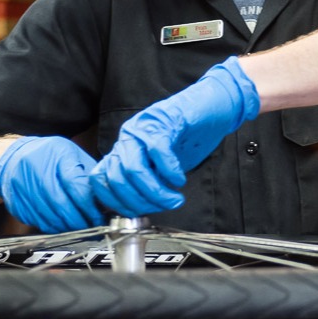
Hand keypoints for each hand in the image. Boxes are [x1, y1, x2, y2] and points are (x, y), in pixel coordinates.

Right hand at [0, 136, 101, 232]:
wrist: (16, 158)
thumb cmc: (50, 156)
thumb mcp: (72, 155)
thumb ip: (87, 176)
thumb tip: (104, 200)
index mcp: (57, 156)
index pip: (75, 184)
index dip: (89, 205)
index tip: (98, 215)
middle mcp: (38, 170)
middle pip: (61, 203)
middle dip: (79, 220)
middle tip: (91, 226)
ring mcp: (24, 188)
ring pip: (49, 216)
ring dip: (67, 227)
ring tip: (79, 228)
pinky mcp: (17, 203)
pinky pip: (37, 221)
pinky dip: (53, 227)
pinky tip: (62, 226)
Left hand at [90, 56, 259, 216]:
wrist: (216, 104)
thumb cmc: (190, 135)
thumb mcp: (161, 163)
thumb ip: (147, 179)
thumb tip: (138, 208)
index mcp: (123, 147)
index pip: (101, 180)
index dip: (117, 203)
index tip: (138, 214)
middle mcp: (128, 136)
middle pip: (117, 179)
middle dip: (140, 202)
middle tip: (163, 207)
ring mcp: (144, 127)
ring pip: (134, 169)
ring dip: (155, 192)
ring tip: (174, 199)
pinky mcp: (165, 120)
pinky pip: (158, 153)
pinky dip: (169, 172)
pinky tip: (180, 179)